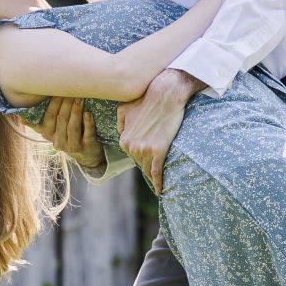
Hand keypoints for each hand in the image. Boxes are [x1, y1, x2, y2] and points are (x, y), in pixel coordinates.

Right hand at [27, 95, 103, 168]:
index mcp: (48, 135)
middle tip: (73, 89)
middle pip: (62, 119)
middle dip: (67, 102)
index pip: (49, 117)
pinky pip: (88, 133)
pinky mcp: (87, 146)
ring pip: (73, 126)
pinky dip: (88, 122)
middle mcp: (59, 142)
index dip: (55, 102)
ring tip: (80, 97)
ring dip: (76, 109)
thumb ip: (37, 124)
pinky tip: (88, 112)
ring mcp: (73, 146)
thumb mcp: (51, 132)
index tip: (60, 89)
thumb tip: (19, 116)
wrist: (86, 155)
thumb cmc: (67, 137)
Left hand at [117, 69, 196, 191]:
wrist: (165, 94)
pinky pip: (157, 172)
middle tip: (155, 170)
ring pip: (149, 169)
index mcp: (124, 139)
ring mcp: (145, 150)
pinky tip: (159, 190)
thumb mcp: (124, 108)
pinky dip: (158, 183)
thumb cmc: (146, 98)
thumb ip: (120, 123)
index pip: (132, 155)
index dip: (141, 157)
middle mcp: (132, 147)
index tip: (148, 160)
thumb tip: (121, 132)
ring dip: (153, 176)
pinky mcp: (158, 151)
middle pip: (140, 163)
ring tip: (158, 182)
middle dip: (147, 165)